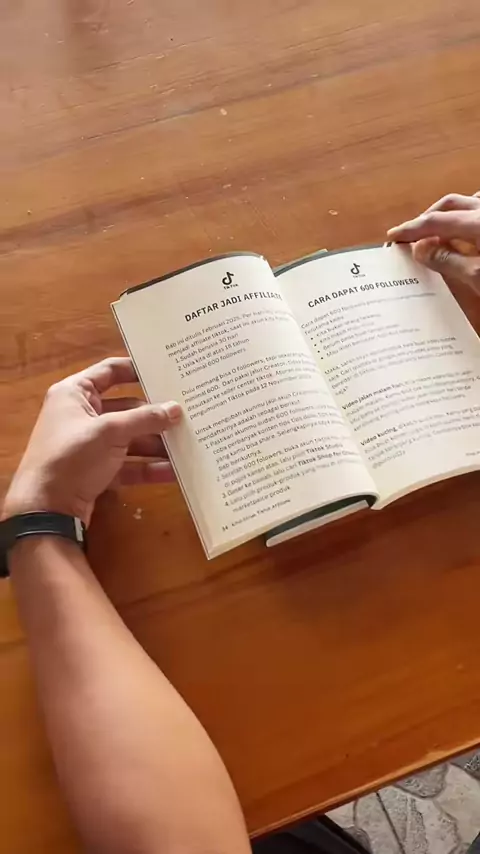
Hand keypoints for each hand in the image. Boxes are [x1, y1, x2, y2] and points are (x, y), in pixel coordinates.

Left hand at [2, 357, 181, 524]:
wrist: (46, 509)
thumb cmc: (71, 457)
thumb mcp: (110, 431)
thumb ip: (145, 418)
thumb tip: (176, 409)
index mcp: (75, 393)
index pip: (110, 371)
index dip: (137, 369)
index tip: (168, 371)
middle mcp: (81, 415)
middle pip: (126, 408)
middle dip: (155, 414)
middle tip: (188, 413)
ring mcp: (90, 445)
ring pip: (130, 438)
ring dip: (156, 443)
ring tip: (188, 444)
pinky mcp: (97, 471)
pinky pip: (128, 464)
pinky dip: (148, 467)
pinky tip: (174, 471)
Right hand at [387, 192, 479, 292]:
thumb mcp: (477, 275)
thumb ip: (447, 261)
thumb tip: (419, 249)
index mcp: (477, 221)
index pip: (435, 221)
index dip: (411, 229)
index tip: (393, 236)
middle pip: (449, 205)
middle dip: (427, 217)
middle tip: (412, 235)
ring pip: (468, 203)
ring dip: (449, 213)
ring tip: (438, 231)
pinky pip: (479, 210)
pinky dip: (467, 216)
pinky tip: (467, 231)